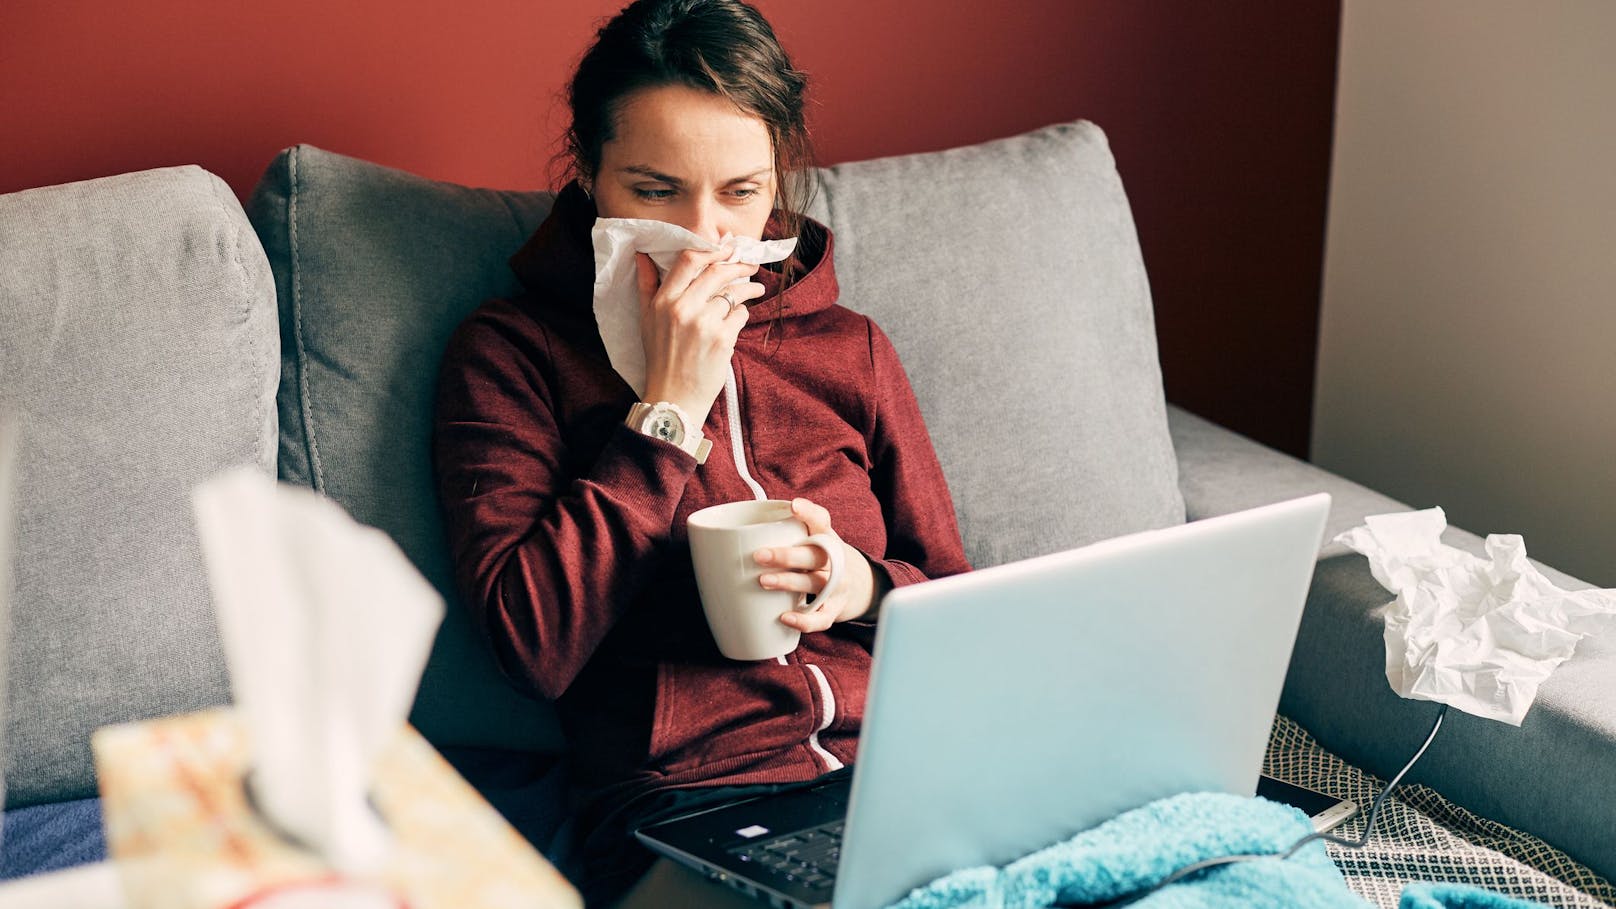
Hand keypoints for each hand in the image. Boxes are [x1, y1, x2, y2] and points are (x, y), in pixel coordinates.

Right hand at [637, 248, 764, 424]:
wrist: (674, 397)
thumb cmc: (660, 358)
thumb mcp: (646, 319)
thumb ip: (646, 285)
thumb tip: (642, 255)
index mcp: (663, 301)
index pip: (689, 260)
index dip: (712, 250)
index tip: (727, 249)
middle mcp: (683, 309)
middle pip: (717, 272)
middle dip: (738, 265)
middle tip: (749, 265)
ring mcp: (704, 324)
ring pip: (733, 294)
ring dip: (748, 289)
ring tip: (756, 288)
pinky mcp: (722, 339)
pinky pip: (740, 315)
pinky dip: (743, 314)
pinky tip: (738, 320)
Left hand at [753, 498, 877, 632]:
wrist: (855, 584)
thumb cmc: (818, 558)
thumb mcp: (810, 540)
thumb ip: (782, 534)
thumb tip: (729, 537)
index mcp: (826, 538)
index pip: (821, 521)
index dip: (809, 513)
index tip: (793, 506)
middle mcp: (834, 560)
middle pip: (815, 555)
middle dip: (787, 556)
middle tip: (758, 555)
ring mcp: (837, 586)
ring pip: (816, 583)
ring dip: (790, 582)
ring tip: (763, 581)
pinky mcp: (834, 609)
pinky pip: (821, 617)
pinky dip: (805, 620)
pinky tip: (785, 617)